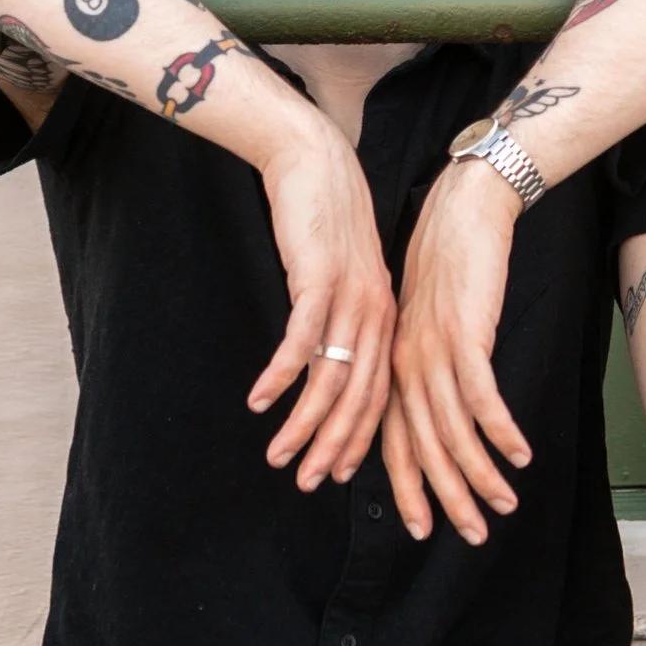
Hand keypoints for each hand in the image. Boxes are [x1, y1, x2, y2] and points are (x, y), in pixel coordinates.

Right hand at [246, 106, 396, 488]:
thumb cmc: (323, 221)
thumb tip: (321, 366)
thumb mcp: (340, 278)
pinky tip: (260, 401)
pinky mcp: (318, 279)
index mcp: (385, 317)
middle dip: (333, 447)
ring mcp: (350, 297)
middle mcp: (376, 313)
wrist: (315, 162)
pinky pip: (302, 340)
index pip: (379, 393)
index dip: (358, 439)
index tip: (335, 474)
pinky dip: (281, 375)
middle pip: (359, 397)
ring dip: (304, 423)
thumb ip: (338, 321)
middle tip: (307, 483)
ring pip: (331, 378)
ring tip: (279, 455)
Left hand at [384, 156, 530, 544]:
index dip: (408, 488)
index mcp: (395, 367)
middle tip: (469, 537)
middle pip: (424, 448)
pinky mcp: (466, 336)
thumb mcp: (431, 324)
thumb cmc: (449, 267)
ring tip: (504, 505)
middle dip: (446, 497)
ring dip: (480, 474)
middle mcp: (408, 366)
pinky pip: (481, 396)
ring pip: (452, 431)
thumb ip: (430, 367)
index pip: (395, 442)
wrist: (460, 213)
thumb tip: (446, 410)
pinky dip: (499, 431)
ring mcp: (434, 353)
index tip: (422, 529)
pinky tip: (519, 456)